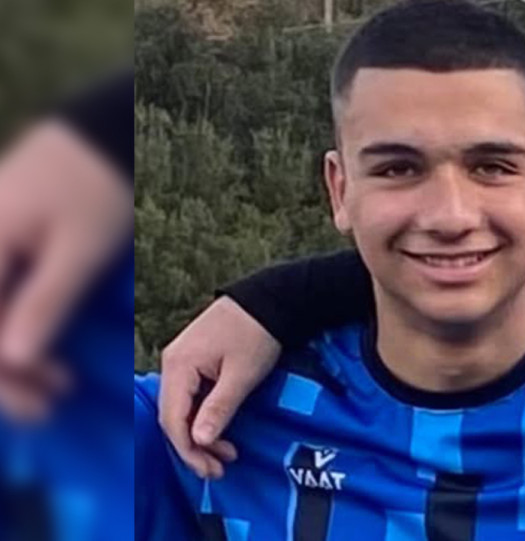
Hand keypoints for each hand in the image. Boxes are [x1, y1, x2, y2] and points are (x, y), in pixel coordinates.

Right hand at [0, 121, 130, 417]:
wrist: (102, 133)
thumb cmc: (97, 187)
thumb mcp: (80, 250)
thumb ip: (45, 301)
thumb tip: (15, 359)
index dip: (5, 379)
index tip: (46, 402)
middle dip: (6, 375)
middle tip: (52, 403)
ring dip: (10, 356)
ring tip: (55, 383)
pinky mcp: (0, 245)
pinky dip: (13, 328)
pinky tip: (39, 349)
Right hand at [159, 296, 281, 477]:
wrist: (268, 299)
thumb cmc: (257, 333)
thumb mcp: (242, 374)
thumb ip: (220, 407)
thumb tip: (200, 440)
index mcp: (179, 365)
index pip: (172, 419)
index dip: (189, 449)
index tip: (211, 469)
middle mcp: (172, 363)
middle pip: (173, 417)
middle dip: (194, 447)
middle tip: (219, 469)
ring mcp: (181, 361)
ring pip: (181, 409)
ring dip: (200, 434)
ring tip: (225, 455)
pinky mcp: (194, 361)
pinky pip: (190, 397)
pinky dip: (203, 417)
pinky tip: (220, 431)